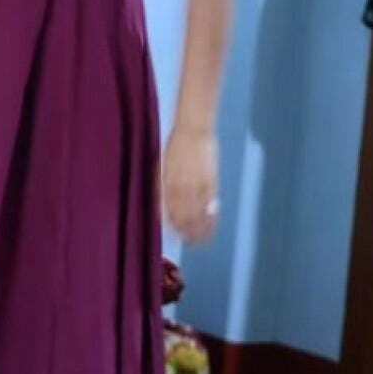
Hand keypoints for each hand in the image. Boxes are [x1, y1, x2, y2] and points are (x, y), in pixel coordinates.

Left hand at [161, 124, 218, 242]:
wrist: (193, 131)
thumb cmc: (174, 148)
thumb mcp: (160, 168)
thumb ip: (161, 189)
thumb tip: (161, 207)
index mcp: (167, 185)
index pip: (169, 214)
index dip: (174, 228)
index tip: (177, 237)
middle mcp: (181, 189)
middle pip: (183, 218)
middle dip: (187, 233)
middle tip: (191, 242)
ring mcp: (196, 186)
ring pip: (197, 215)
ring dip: (200, 229)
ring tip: (202, 240)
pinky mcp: (210, 182)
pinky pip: (210, 205)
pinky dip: (211, 217)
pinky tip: (212, 224)